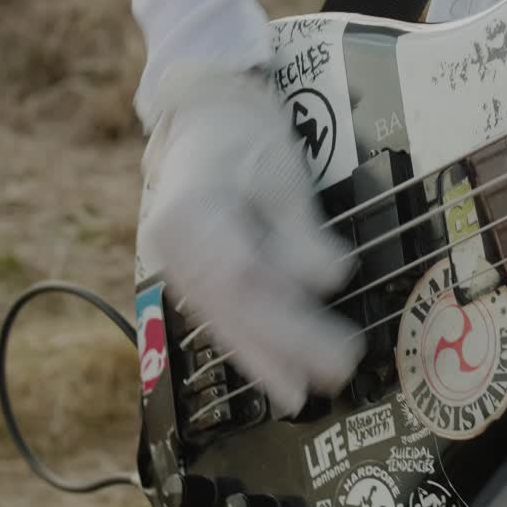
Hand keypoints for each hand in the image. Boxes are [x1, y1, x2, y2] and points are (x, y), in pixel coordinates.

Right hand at [139, 71, 363, 416]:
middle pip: (229, 310)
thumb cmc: (245, 135)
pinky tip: (275, 368)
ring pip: (220, 319)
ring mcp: (172, 262)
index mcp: (188, 213)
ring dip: (263, 358)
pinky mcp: (186, 271)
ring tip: (300, 393)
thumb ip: (301, 231)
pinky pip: (218, 312)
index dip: (289, 324)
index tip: (336, 347)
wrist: (201, 113)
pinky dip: (249, 340)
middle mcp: (170, 246)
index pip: (242, 281)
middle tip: (331, 378)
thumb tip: (330, 279)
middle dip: (281, 352)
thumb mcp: (282, 172)